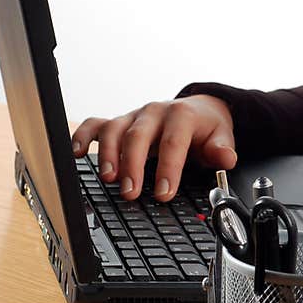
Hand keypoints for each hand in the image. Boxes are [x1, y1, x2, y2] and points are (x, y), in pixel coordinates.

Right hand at [71, 95, 237, 200]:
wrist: (199, 108)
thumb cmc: (207, 127)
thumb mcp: (222, 136)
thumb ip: (222, 149)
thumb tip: (226, 158)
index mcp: (182, 115)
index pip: (173, 142)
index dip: (168, 168)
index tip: (164, 193)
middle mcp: (155, 113)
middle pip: (138, 135)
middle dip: (132, 165)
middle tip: (130, 193)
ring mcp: (134, 116)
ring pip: (114, 129)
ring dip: (107, 154)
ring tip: (108, 178)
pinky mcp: (119, 122)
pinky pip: (96, 124)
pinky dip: (83, 136)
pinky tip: (76, 154)